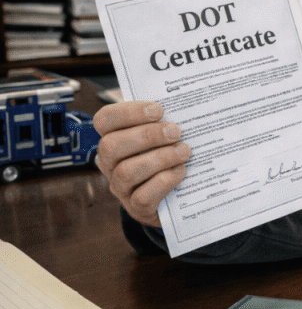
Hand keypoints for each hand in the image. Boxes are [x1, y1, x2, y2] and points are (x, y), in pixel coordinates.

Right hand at [93, 102, 190, 226]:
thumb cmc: (169, 154)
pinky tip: (180, 171)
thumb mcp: (165, 135)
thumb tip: (191, 102)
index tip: (158, 110)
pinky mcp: (136, 207)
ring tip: (184, 151)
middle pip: (111, 146)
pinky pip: (143, 196)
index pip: (104, 120)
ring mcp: (120, 186)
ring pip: (127, 171)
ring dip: (159, 158)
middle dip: (146, 135)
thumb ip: (167, 119)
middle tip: (175, 132)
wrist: (176, 195)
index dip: (128, 112)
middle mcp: (110, 163)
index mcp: (114, 138)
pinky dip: (164, 181)